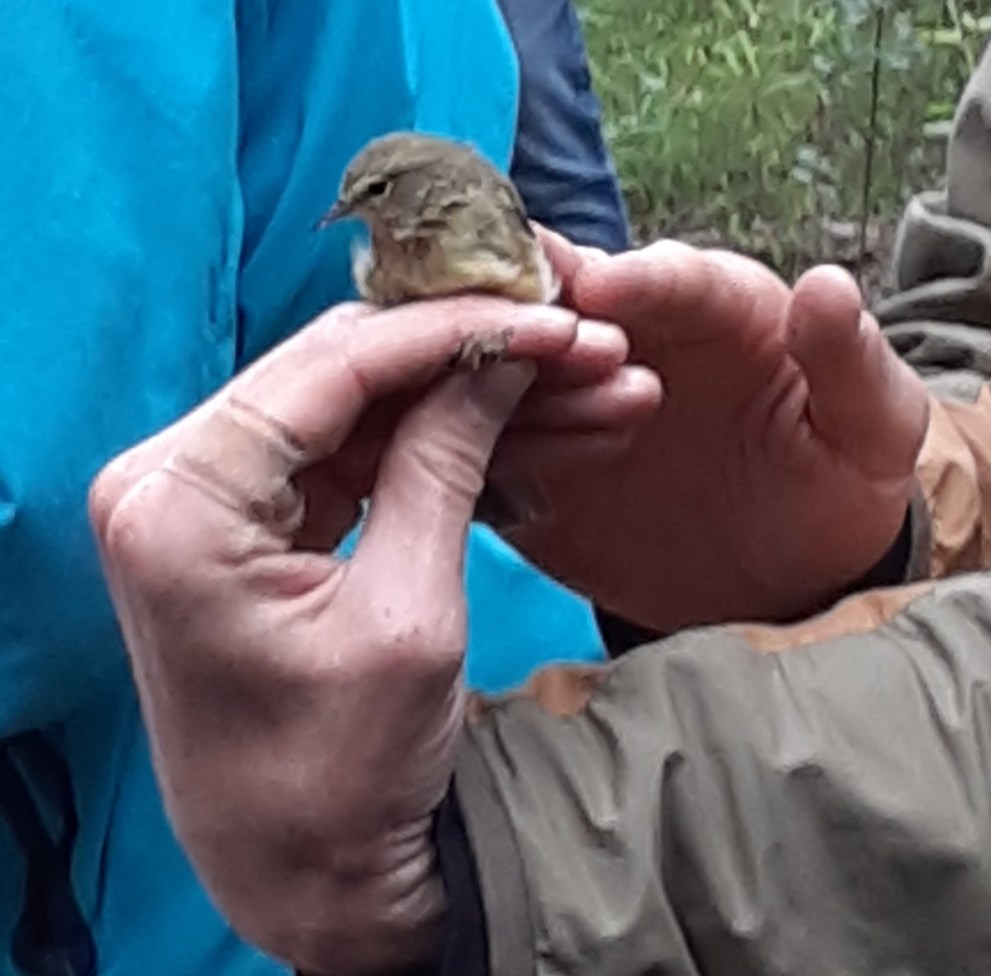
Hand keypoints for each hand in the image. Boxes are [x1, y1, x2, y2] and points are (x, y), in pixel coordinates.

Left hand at [87, 296, 656, 973]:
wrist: (308, 877)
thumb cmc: (341, 778)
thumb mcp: (409, 614)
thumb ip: (445, 462)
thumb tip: (499, 354)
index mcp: (180, 503)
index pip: (331, 367)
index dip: (454, 332)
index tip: (554, 318)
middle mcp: (176, 482)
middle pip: (348, 377)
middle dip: (478, 360)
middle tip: (587, 351)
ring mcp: (216, 500)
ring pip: (369, 411)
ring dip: (481, 403)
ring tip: (595, 394)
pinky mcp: (260, 523)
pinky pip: (365, 458)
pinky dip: (449, 448)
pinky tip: (541, 436)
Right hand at [512, 232, 930, 630]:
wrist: (779, 576)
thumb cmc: (831, 484)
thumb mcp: (871, 428)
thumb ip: (851, 363)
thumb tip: (826, 286)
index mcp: (715, 310)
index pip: (674, 278)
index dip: (637, 278)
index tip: (600, 287)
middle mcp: (634, 339)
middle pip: (568, 306)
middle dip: (545, 321)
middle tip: (531, 353)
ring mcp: (576, 399)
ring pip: (518, 371)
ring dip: (509, 391)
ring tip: (513, 424)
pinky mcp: (540, 459)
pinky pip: (495, 446)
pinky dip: (476, 447)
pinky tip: (473, 463)